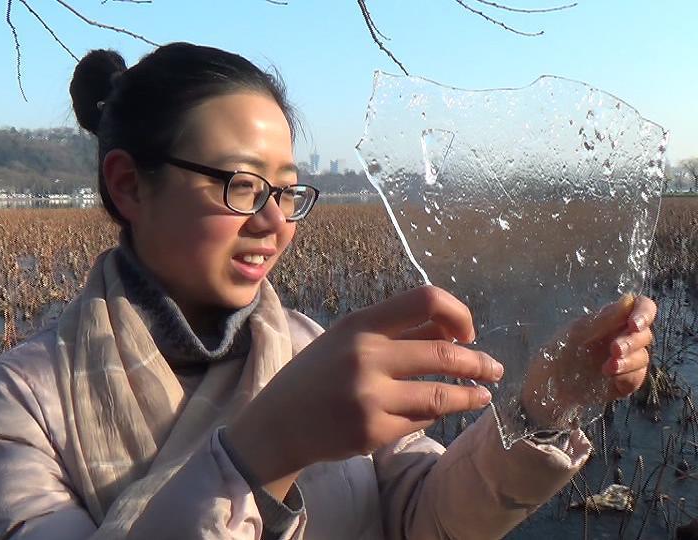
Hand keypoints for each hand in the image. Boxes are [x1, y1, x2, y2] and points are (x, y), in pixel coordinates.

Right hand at [225, 286, 503, 495]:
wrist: (278, 423)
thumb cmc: (317, 374)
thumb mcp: (348, 339)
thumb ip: (397, 332)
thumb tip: (454, 331)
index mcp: (360, 324)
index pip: (425, 300)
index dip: (458, 313)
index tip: (466, 332)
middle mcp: (366, 356)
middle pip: (444, 353)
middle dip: (478, 362)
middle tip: (494, 369)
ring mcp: (370, 397)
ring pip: (441, 395)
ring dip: (471, 394)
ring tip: (484, 396)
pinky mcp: (372, 432)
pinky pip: (421, 420)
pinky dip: (436, 415)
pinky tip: (442, 412)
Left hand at [521, 294, 655, 428]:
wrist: (545, 390)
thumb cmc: (555, 356)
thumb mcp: (573, 335)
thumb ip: (601, 320)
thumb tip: (628, 299)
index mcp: (609, 320)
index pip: (640, 307)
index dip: (644, 313)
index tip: (634, 325)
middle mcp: (621, 337)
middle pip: (645, 334)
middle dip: (631, 341)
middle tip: (614, 349)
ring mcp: (625, 360)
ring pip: (644, 356)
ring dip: (629, 361)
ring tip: (607, 367)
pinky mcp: (624, 382)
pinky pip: (638, 377)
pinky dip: (627, 376)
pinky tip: (610, 378)